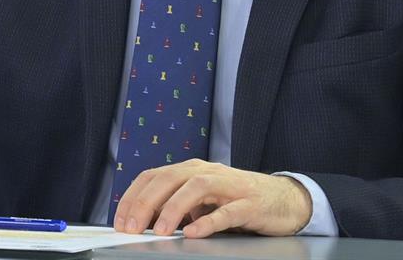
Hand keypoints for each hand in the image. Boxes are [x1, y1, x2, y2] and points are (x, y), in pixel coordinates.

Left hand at [113, 160, 312, 238]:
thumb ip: (176, 206)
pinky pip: (227, 211)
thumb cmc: (237, 200)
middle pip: (169, 178)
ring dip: (173, 208)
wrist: (283, 199)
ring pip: (196, 188)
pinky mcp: (249, 203)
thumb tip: (143, 221)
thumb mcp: (201, 201)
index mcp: (191, 170)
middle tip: (132, 228)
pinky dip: (208, 221)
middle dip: (146, 203)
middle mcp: (207, 172)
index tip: (120, 221)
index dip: (133, 197)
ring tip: (159, 230)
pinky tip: (194, 233)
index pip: (153, 176)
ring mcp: (229, 186)